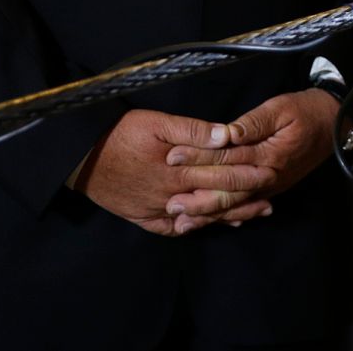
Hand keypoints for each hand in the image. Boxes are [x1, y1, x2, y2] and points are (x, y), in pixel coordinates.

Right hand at [71, 108, 274, 235]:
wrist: (80, 158)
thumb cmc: (118, 135)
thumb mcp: (155, 123)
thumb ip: (192, 130)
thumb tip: (224, 136)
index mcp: (176, 170)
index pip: (220, 173)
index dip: (247, 172)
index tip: (270, 170)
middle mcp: (170, 195)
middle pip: (215, 198)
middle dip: (246, 197)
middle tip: (271, 196)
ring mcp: (157, 210)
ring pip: (200, 216)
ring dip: (229, 215)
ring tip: (255, 214)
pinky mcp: (144, 218)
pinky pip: (176, 228)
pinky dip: (197, 226)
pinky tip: (213, 224)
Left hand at [160, 89, 341, 233]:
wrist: (335, 124)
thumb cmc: (306, 111)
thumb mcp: (281, 108)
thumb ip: (253, 122)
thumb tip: (226, 133)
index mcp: (268, 155)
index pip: (226, 159)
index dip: (197, 158)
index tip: (171, 156)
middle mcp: (268, 177)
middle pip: (226, 190)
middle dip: (196, 197)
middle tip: (168, 204)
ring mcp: (270, 186)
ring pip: (234, 204)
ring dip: (207, 214)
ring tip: (180, 222)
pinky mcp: (271, 188)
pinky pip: (245, 206)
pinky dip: (226, 216)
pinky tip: (209, 222)